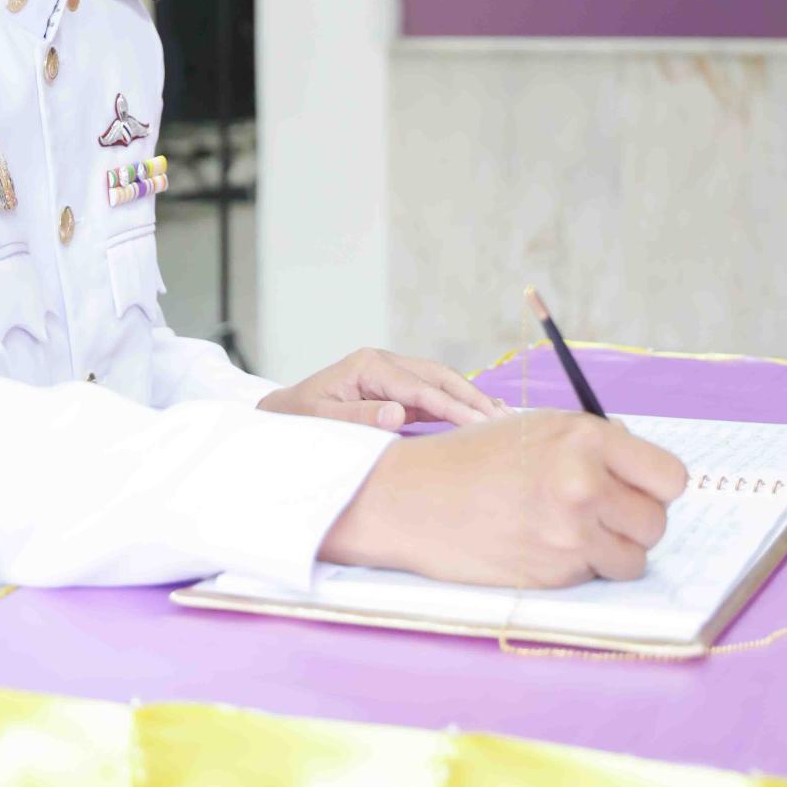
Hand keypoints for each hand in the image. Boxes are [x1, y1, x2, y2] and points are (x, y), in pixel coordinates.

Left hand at [256, 347, 508, 430]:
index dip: (453, 406)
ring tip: (502, 417)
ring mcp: (389, 373)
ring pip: (438, 381)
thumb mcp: (324, 420)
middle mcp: (382, 362)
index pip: (420, 387)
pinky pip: (430, 394)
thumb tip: (399, 413)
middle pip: (437, 375)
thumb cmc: (300, 418)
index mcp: (368, 365)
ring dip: (468, 397)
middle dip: (471, 396)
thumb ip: (361, 417)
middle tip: (504, 420)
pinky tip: (477, 416)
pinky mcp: (393, 388)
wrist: (281, 414)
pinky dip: (455, 403)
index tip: (481, 423)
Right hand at [320, 411, 688, 586]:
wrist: (414, 497)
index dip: (655, 485)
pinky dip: (580, 568)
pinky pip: (596, 577)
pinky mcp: (555, 576)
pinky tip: (542, 545)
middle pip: (657, 522)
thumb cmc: (472, 458)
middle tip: (596, 510)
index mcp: (584, 438)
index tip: (637, 488)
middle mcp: (584, 484)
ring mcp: (571, 535)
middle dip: (632, 520)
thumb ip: (593, 443)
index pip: (670, 476)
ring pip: (633, 558)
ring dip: (610, 550)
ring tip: (568, 529)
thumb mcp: (536, 428)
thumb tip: (641, 462)